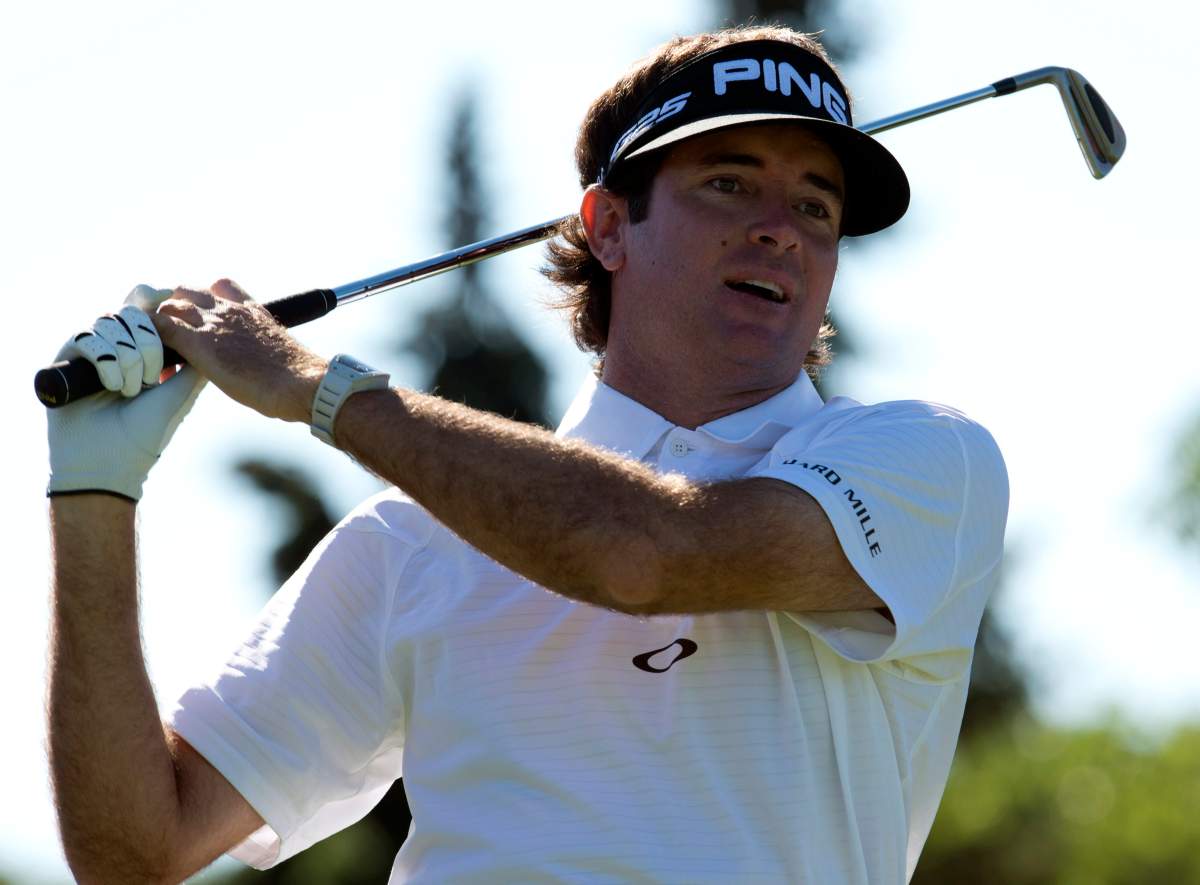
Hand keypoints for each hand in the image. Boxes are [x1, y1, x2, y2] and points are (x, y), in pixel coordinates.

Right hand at [47, 285, 207, 501]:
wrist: (108, 463)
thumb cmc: (146, 433)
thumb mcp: (180, 394)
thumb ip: (194, 362)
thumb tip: (211, 330)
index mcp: (144, 351)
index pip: (148, 311)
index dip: (154, 300)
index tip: (169, 295)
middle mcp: (117, 347)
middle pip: (131, 311)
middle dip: (148, 340)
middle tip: (151, 378)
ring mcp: (92, 352)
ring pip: (110, 322)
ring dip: (127, 357)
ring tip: (129, 391)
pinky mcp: (67, 360)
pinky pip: (86, 338)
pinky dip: (105, 361)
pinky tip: (112, 387)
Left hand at [153, 279, 327, 422]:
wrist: (302, 382)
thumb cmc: (298, 378)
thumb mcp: (277, 352)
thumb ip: (260, 347)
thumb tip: (262, 364)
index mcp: (252, 310)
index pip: (220, 286)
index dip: (204, 301)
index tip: (200, 324)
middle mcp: (231, 309)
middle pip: (187, 291)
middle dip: (175, 312)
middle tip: (173, 341)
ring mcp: (213, 321)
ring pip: (169, 305)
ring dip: (160, 325)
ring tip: (160, 352)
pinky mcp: (198, 341)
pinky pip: (160, 327)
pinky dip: (152, 338)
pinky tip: (153, 359)